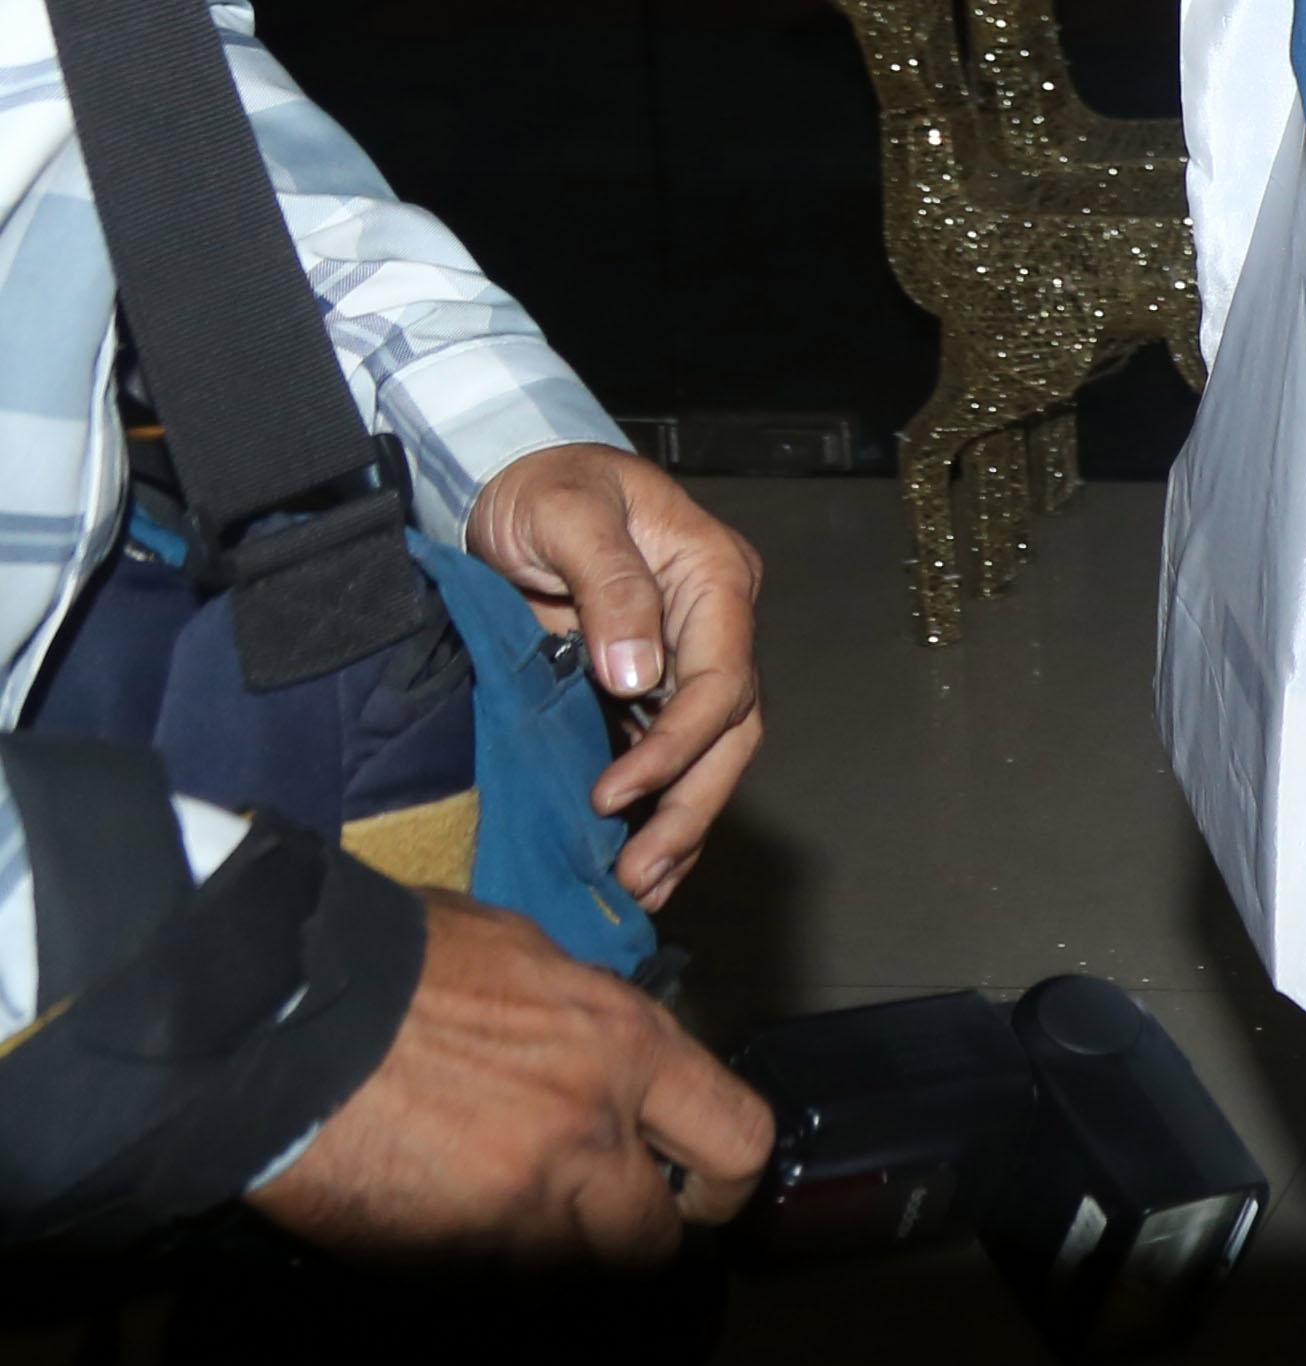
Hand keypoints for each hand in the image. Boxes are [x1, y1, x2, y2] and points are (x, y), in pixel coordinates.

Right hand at [249, 889, 771, 1263]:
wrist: (283, 1016)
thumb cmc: (401, 965)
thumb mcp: (529, 957)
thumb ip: (589, 1020)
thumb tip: (613, 1056)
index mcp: (626, 1046)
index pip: (737, 1138)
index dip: (720, 1180)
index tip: (694, 1186)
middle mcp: (593, 1129)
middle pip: (660, 1237)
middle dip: (639, 1234)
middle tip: (603, 1217)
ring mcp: (520, 1199)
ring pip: (578, 1269)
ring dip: (557, 1251)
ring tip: (509, 1210)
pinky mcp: (446, 1250)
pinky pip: (496, 1279)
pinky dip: (485, 1262)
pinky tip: (449, 1216)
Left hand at [464, 444, 762, 905]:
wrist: (513, 478)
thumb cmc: (544, 486)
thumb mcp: (569, 514)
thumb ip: (609, 586)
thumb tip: (637, 676)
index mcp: (715, 577)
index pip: (721, 681)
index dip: (675, 746)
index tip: (612, 794)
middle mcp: (716, 624)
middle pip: (732, 731)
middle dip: (691, 806)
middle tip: (640, 872)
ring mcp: (688, 656)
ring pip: (713, 753)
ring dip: (681, 822)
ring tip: (639, 886)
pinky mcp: (650, 684)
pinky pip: (673, 754)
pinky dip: (662, 809)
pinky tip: (640, 861)